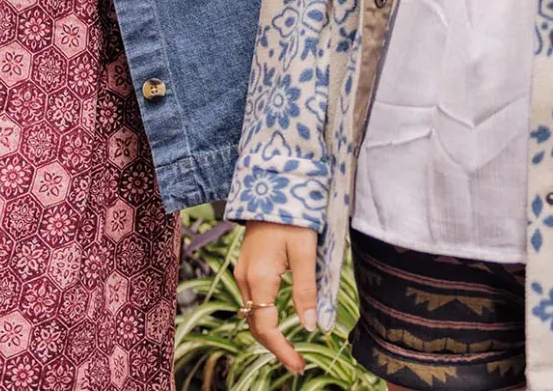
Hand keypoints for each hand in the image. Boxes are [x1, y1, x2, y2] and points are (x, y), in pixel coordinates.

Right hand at [234, 221, 318, 371]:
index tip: (299, 367)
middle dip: (274, 346)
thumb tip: (310, 327)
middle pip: (254, 324)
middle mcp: (245, 277)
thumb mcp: (305, 253)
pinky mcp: (246, 264)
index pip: (265, 327)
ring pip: (251, 312)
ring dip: (268, 332)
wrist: (271, 186)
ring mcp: (242, 270)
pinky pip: (251, 299)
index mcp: (259, 278)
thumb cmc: (292, 217)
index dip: (282, 351)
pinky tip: (278, 319)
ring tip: (290, 346)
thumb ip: (306, 291)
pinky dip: (263, 316)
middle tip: (297, 363)